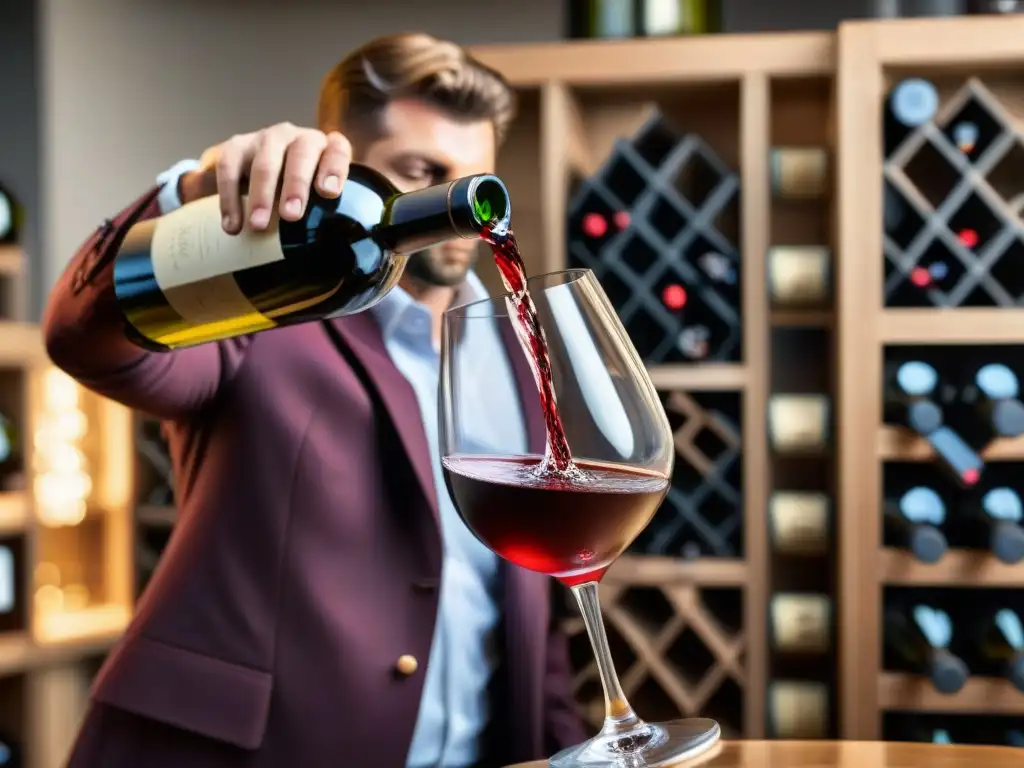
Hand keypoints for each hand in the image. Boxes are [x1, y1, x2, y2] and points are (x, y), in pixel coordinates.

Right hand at [179, 122, 351, 233]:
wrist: (261, 178)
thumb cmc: (300, 196)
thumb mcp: (318, 202)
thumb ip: (327, 217)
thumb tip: (332, 256)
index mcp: (326, 150)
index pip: (337, 152)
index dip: (334, 169)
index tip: (328, 192)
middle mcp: (298, 138)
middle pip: (301, 156)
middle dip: (296, 186)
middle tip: (291, 215)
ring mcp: (267, 139)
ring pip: (265, 162)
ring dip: (261, 195)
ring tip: (258, 226)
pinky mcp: (237, 146)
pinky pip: (229, 167)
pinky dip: (229, 198)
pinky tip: (232, 225)